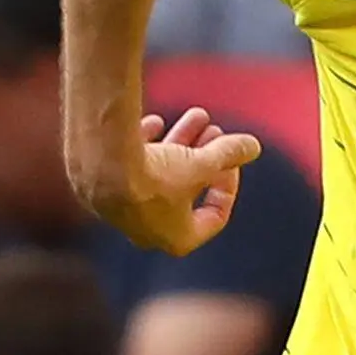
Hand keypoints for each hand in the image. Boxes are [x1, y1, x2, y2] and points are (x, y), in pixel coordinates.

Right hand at [81, 104, 259, 255]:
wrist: (102, 167)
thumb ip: (229, 154)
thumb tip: (253, 146)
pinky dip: (147, 146)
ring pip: (160, 176)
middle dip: (206, 157)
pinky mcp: (102, 191)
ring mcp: (124, 213)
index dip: (229, 184)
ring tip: (197, 115)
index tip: (232, 157)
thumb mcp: (202, 163)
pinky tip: (155, 122)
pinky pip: (130, 170)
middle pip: (187, 191)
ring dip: (181, 144)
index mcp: (178, 238)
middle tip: (215, 129)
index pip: (214, 216)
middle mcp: (150, 232)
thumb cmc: (156, 176)